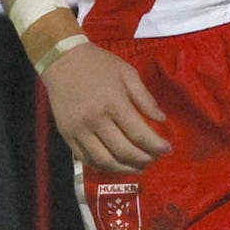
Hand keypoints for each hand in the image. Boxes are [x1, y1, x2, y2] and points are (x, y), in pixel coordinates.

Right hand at [42, 43, 172, 173]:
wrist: (62, 60)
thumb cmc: (98, 64)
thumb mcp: (127, 73)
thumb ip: (145, 98)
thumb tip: (161, 120)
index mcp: (113, 103)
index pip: (139, 134)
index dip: (156, 146)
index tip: (167, 149)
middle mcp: (95, 121)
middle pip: (124, 152)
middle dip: (144, 159)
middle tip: (154, 159)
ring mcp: (79, 130)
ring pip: (105, 161)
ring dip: (125, 169)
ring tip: (138, 167)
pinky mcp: (67, 135)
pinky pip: (86, 159)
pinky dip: (103, 167)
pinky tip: (116, 164)